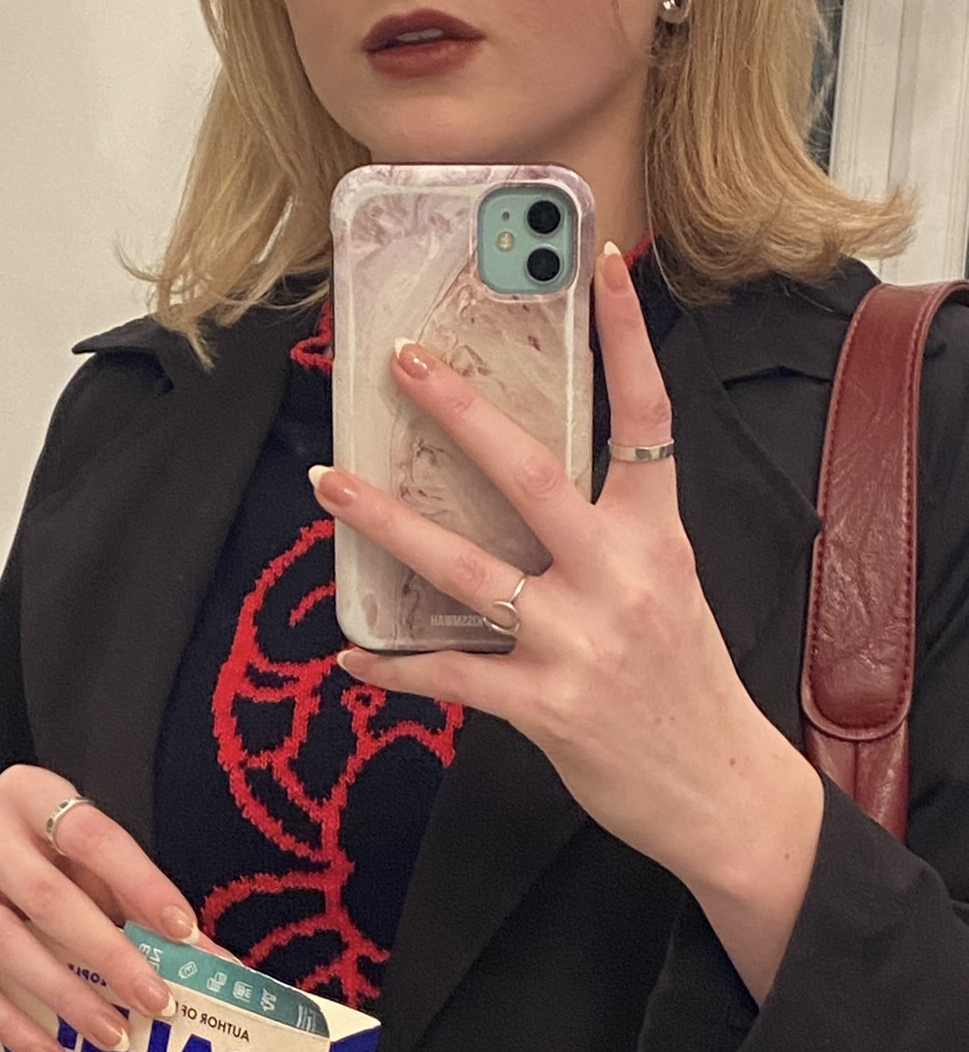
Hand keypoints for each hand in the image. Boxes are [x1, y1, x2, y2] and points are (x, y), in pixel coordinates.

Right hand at [0, 765, 231, 1051]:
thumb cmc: (48, 863)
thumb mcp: (98, 871)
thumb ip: (147, 907)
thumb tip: (218, 965)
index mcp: (30, 792)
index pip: (93, 835)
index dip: (141, 884)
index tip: (184, 933)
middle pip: (48, 895)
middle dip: (109, 956)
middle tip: (154, 1000)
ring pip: (3, 942)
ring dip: (64, 996)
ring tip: (111, 1034)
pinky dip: (7, 1022)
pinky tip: (51, 1049)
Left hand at [310, 245, 822, 997]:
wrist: (721, 791)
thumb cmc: (685, 685)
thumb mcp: (669, 591)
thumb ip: (612, 538)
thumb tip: (525, 492)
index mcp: (659, 538)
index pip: (646, 416)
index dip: (623, 335)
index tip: (596, 260)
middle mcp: (623, 578)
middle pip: (534, 475)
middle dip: (461, 413)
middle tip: (402, 363)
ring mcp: (583, 644)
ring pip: (470, 569)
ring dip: (391, 523)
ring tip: (331, 485)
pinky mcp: (548, 709)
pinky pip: (452, 678)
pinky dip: (396, 669)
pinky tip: (351, 658)